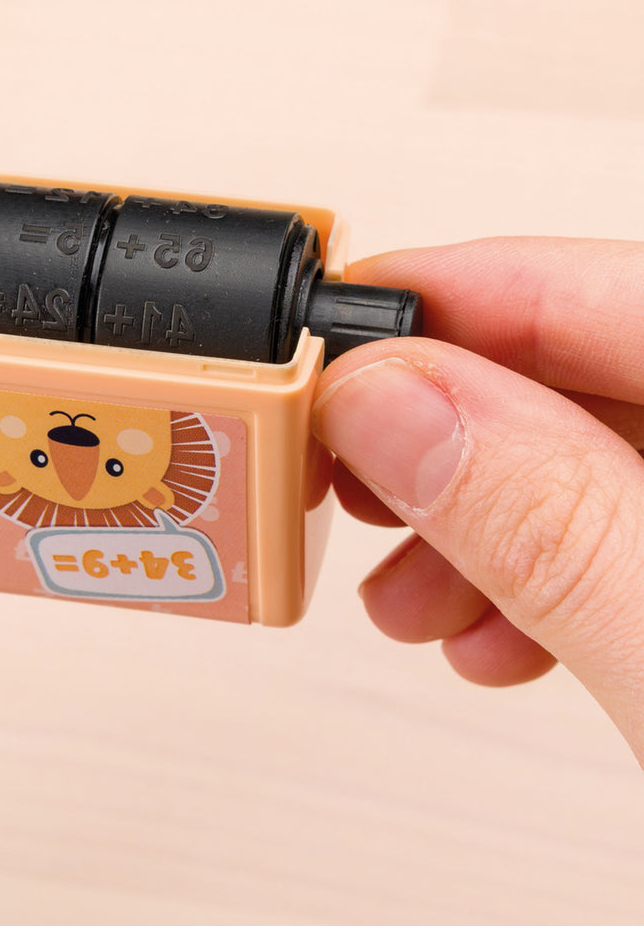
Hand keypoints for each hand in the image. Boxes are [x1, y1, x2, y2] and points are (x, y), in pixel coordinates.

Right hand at [311, 237, 643, 765]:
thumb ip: (548, 525)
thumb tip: (388, 406)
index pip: (598, 290)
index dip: (446, 296)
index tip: (325, 334)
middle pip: (572, 374)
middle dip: (437, 431)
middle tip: (341, 471)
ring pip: (576, 460)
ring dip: (465, 518)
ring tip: (405, 594)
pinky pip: (601, 534)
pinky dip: (522, 576)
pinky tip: (485, 634)